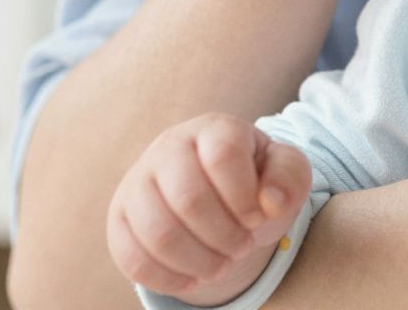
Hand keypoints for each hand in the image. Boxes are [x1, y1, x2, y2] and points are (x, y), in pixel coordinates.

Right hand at [107, 112, 311, 305]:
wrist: (219, 202)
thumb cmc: (256, 183)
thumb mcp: (285, 173)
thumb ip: (289, 177)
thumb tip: (270, 202)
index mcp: (213, 129)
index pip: (222, 156)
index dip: (244, 197)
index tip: (258, 218)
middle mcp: (168, 147)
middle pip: (189, 199)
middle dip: (225, 236)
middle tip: (243, 247)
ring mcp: (137, 183)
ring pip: (159, 233)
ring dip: (199, 261)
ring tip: (222, 265)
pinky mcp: (118, 220)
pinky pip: (134, 259)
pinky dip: (170, 278)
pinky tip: (194, 276)